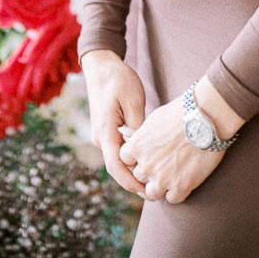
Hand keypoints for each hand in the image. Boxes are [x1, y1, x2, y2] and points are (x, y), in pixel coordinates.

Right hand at [81, 49, 147, 197]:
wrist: (101, 66)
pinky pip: (118, 151)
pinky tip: (147, 161)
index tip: (147, 192)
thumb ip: (138, 127)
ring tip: (156, 178)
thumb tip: (146, 150)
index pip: (115, 167)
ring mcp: (102, 135)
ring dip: (133, 171)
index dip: (130, 183)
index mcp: (105, 131)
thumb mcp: (133, 100)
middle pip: (117, 168)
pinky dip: (131, 159)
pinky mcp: (107, 131)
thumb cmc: (118, 80)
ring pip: (118, 160)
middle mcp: (100, 138)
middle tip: (158, 191)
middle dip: (135, 181)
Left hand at [118, 94, 226, 204]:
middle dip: (148, 171)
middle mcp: (146, 165)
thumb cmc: (180, 113)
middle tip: (161, 164)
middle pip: (138, 177)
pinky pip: (172, 199)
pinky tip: (184, 181)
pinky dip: (177, 192)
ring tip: (171, 177)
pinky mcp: (181, 187)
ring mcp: (163, 179)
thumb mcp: (154, 118)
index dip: (135, 157)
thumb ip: (139, 133)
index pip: (125, 159)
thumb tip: (125, 134)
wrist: (205, 118)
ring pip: (151, 193)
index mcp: (137, 147)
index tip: (145, 154)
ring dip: (159, 186)